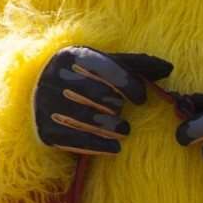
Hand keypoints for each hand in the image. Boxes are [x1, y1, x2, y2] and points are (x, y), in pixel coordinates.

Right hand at [32, 47, 173, 153]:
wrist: (34, 94)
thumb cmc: (78, 76)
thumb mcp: (100, 64)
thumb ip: (133, 65)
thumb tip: (168, 68)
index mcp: (70, 56)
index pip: (106, 69)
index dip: (130, 85)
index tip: (142, 98)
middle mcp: (55, 78)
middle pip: (100, 96)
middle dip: (117, 108)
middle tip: (121, 114)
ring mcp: (48, 105)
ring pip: (91, 120)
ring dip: (114, 128)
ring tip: (123, 129)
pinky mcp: (46, 130)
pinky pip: (78, 140)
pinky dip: (100, 145)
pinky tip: (114, 147)